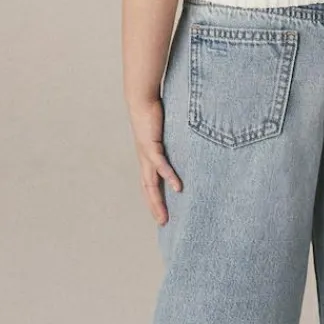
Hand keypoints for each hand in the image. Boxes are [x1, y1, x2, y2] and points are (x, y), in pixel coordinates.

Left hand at [129, 96, 182, 225]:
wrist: (141, 100)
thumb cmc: (153, 115)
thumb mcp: (163, 133)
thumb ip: (170, 143)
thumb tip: (182, 147)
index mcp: (146, 159)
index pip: (149, 185)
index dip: (153, 200)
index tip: (161, 214)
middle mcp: (144, 161)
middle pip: (148, 190)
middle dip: (155, 207)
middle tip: (163, 223)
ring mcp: (146, 155)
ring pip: (151, 183)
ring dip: (157, 201)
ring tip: (165, 215)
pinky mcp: (151, 146)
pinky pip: (161, 165)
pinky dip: (168, 176)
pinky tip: (177, 187)